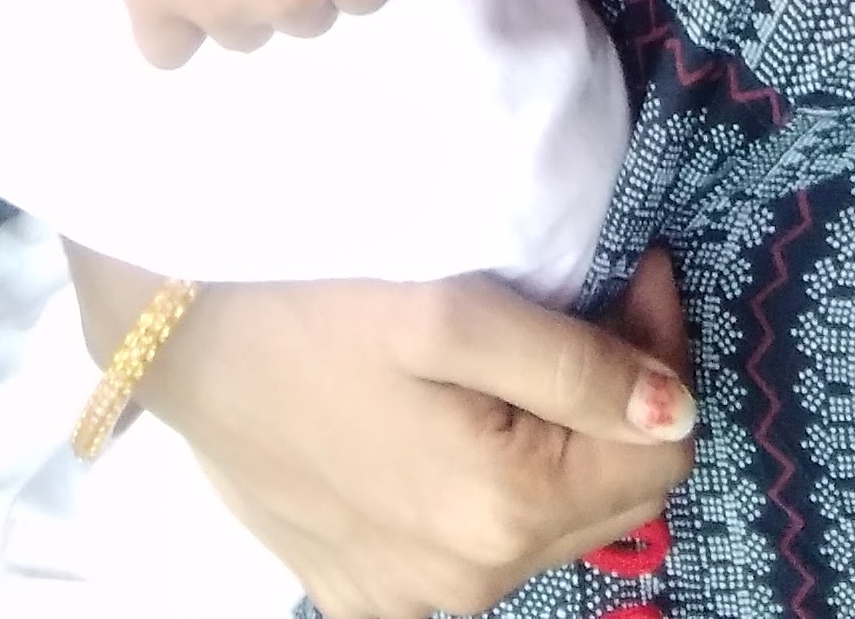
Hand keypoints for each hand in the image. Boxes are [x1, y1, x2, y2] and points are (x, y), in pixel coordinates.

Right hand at [69, 245, 694, 618]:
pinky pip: (469, 552)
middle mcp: (466, 583)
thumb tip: (677, 410)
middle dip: (622, 398)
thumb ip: (578, 368)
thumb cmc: (315, 302)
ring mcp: (409, 598)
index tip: (638, 268)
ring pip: (546, 526)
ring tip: (518, 353)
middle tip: (592, 298)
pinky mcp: (361, 590)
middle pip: (611, 496)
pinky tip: (455, 421)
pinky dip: (491, 490)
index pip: (662, 450)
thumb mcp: (455, 311)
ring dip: (559, 443)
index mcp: (502, 512)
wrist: (177, 334)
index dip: (666, 349)